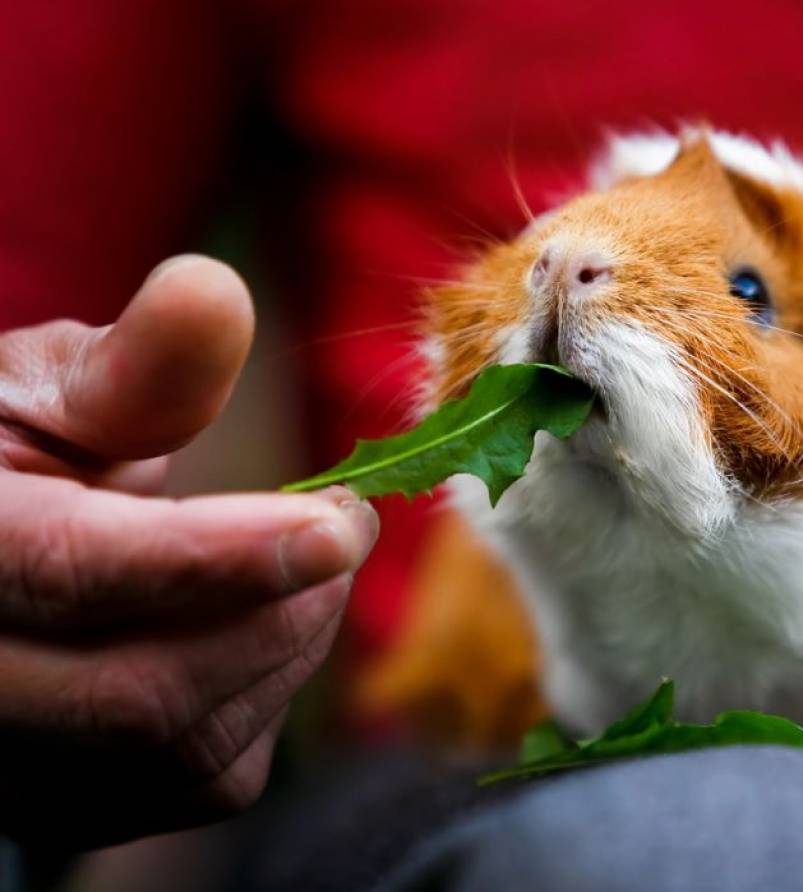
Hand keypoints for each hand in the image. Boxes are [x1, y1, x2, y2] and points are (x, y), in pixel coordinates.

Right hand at [0, 256, 377, 848]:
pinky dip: (268, 687)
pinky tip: (254, 620)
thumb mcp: (50, 388)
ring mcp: (17, 766)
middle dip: (283, 603)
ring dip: (288, 638)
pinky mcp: (79, 805)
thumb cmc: (17, 453)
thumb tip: (215, 293)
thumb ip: (135, 368)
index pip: (70, 573)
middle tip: (343, 517)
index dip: (214, 557)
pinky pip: (212, 771)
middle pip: (144, 690)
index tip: (337, 525)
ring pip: (189, 742)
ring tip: (291, 555)